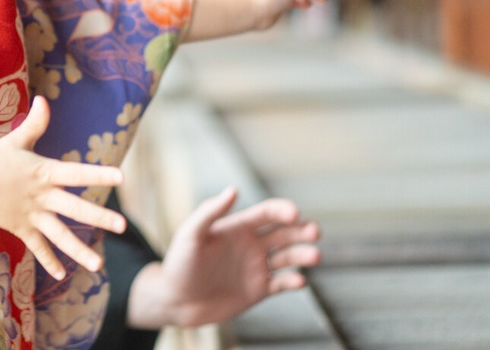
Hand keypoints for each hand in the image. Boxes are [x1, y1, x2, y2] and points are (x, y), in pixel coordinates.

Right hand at [0, 96, 126, 279]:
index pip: (75, 174)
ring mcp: (32, 216)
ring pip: (59, 235)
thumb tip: (44, 99)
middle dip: (98, 218)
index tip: (121, 177)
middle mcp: (41, 197)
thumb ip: (34, 124)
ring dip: (78, 250)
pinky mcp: (22, 229)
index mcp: (44, 173)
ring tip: (98, 265)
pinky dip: (48, 261)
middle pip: (73, 209)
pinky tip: (62, 275)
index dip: (97, 174)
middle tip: (122, 226)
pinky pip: (37, 247)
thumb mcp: (15, 141)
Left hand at [130, 187, 320, 328]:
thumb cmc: (179, 263)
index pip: (267, 213)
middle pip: (284, 233)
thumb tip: (233, 189)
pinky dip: (294, 281)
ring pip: (289, 257)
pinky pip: (282, 283)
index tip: (295, 214)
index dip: (283, 210)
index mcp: (237, 227)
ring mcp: (256, 267)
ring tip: (315, 255)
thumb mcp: (191, 234)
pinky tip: (299, 280)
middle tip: (315, 231)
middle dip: (302, 231)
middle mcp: (251, 244)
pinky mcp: (259, 290)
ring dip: (303, 255)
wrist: (175, 300)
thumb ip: (211, 212)